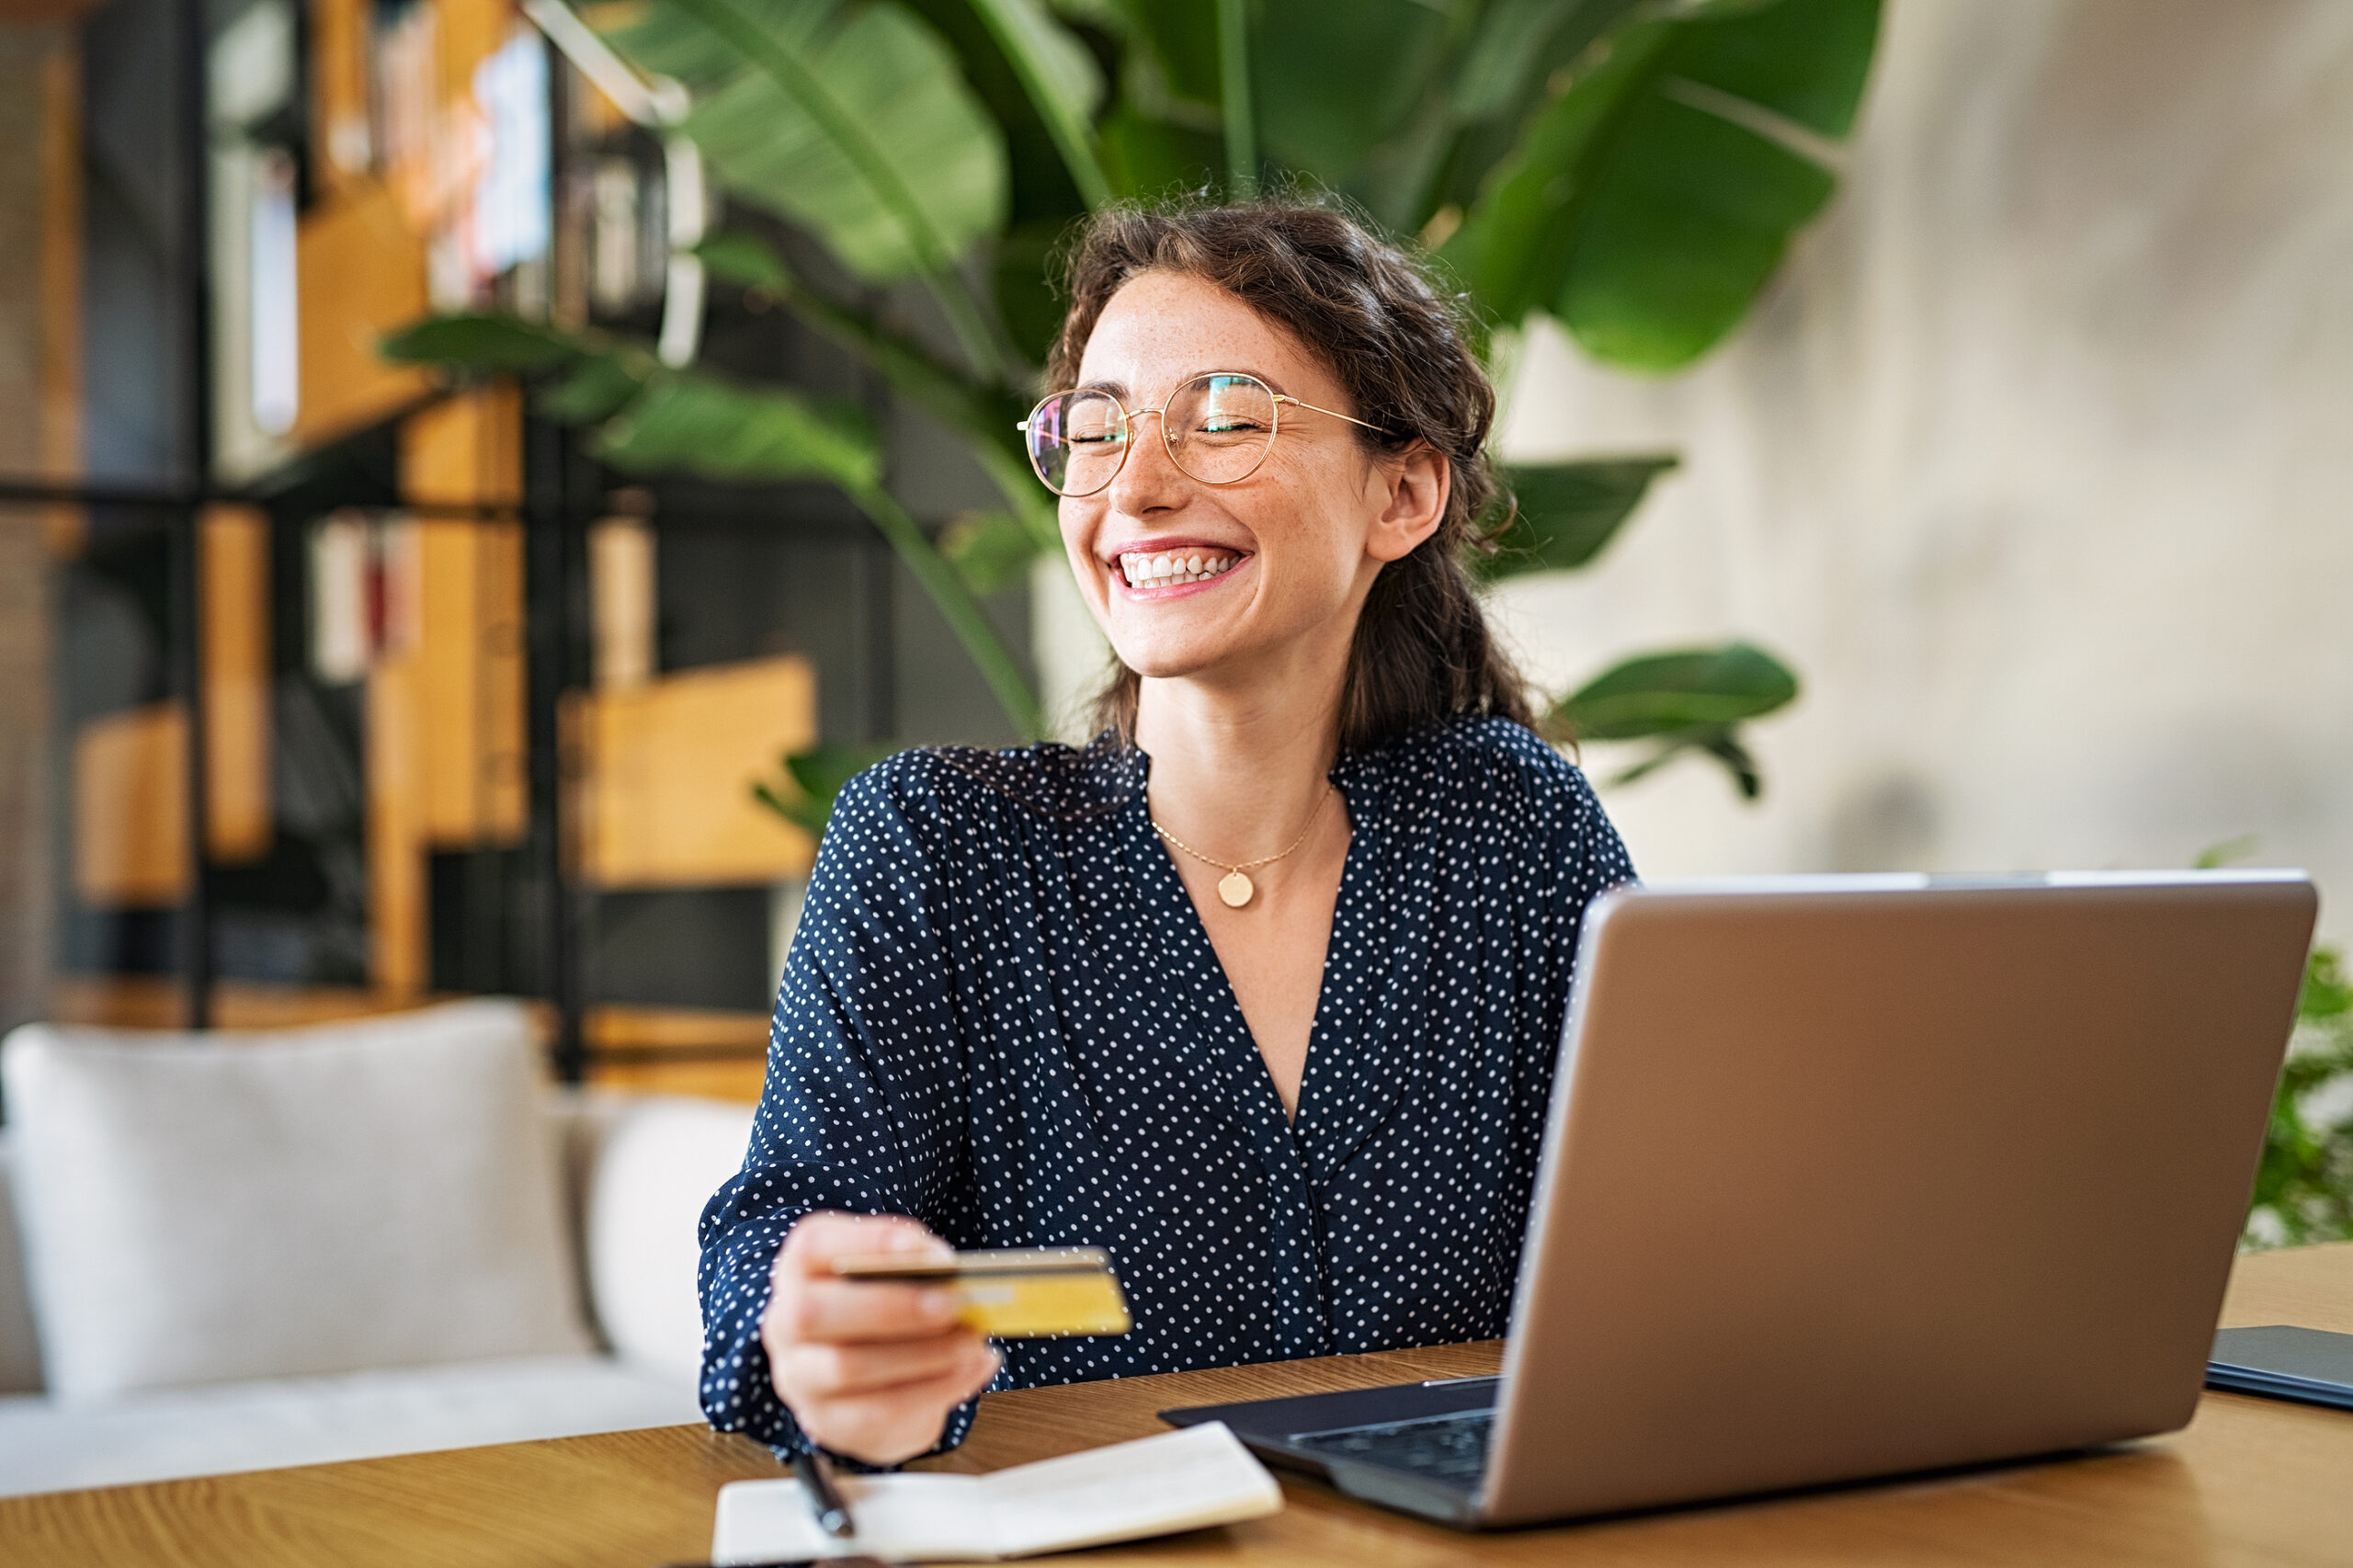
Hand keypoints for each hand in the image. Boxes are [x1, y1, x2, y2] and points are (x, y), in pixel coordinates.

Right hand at [761, 1212, 1000, 1465]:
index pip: (813, 1246)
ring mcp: (799, 1378)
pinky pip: (876, 1413)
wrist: (870, 1383)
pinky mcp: (828, 1422)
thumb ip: (916, 1265)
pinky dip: (935, 1389)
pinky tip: (973, 1369)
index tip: (932, 1253)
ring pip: (846, 1367)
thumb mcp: (895, 1274)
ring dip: (921, 1353)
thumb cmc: (887, 1309)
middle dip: (891, 1307)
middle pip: (814, 1313)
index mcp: (801, 1267)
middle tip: (954, 1303)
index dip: (870, 1243)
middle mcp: (785, 1321)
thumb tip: (946, 1270)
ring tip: (972, 1340)